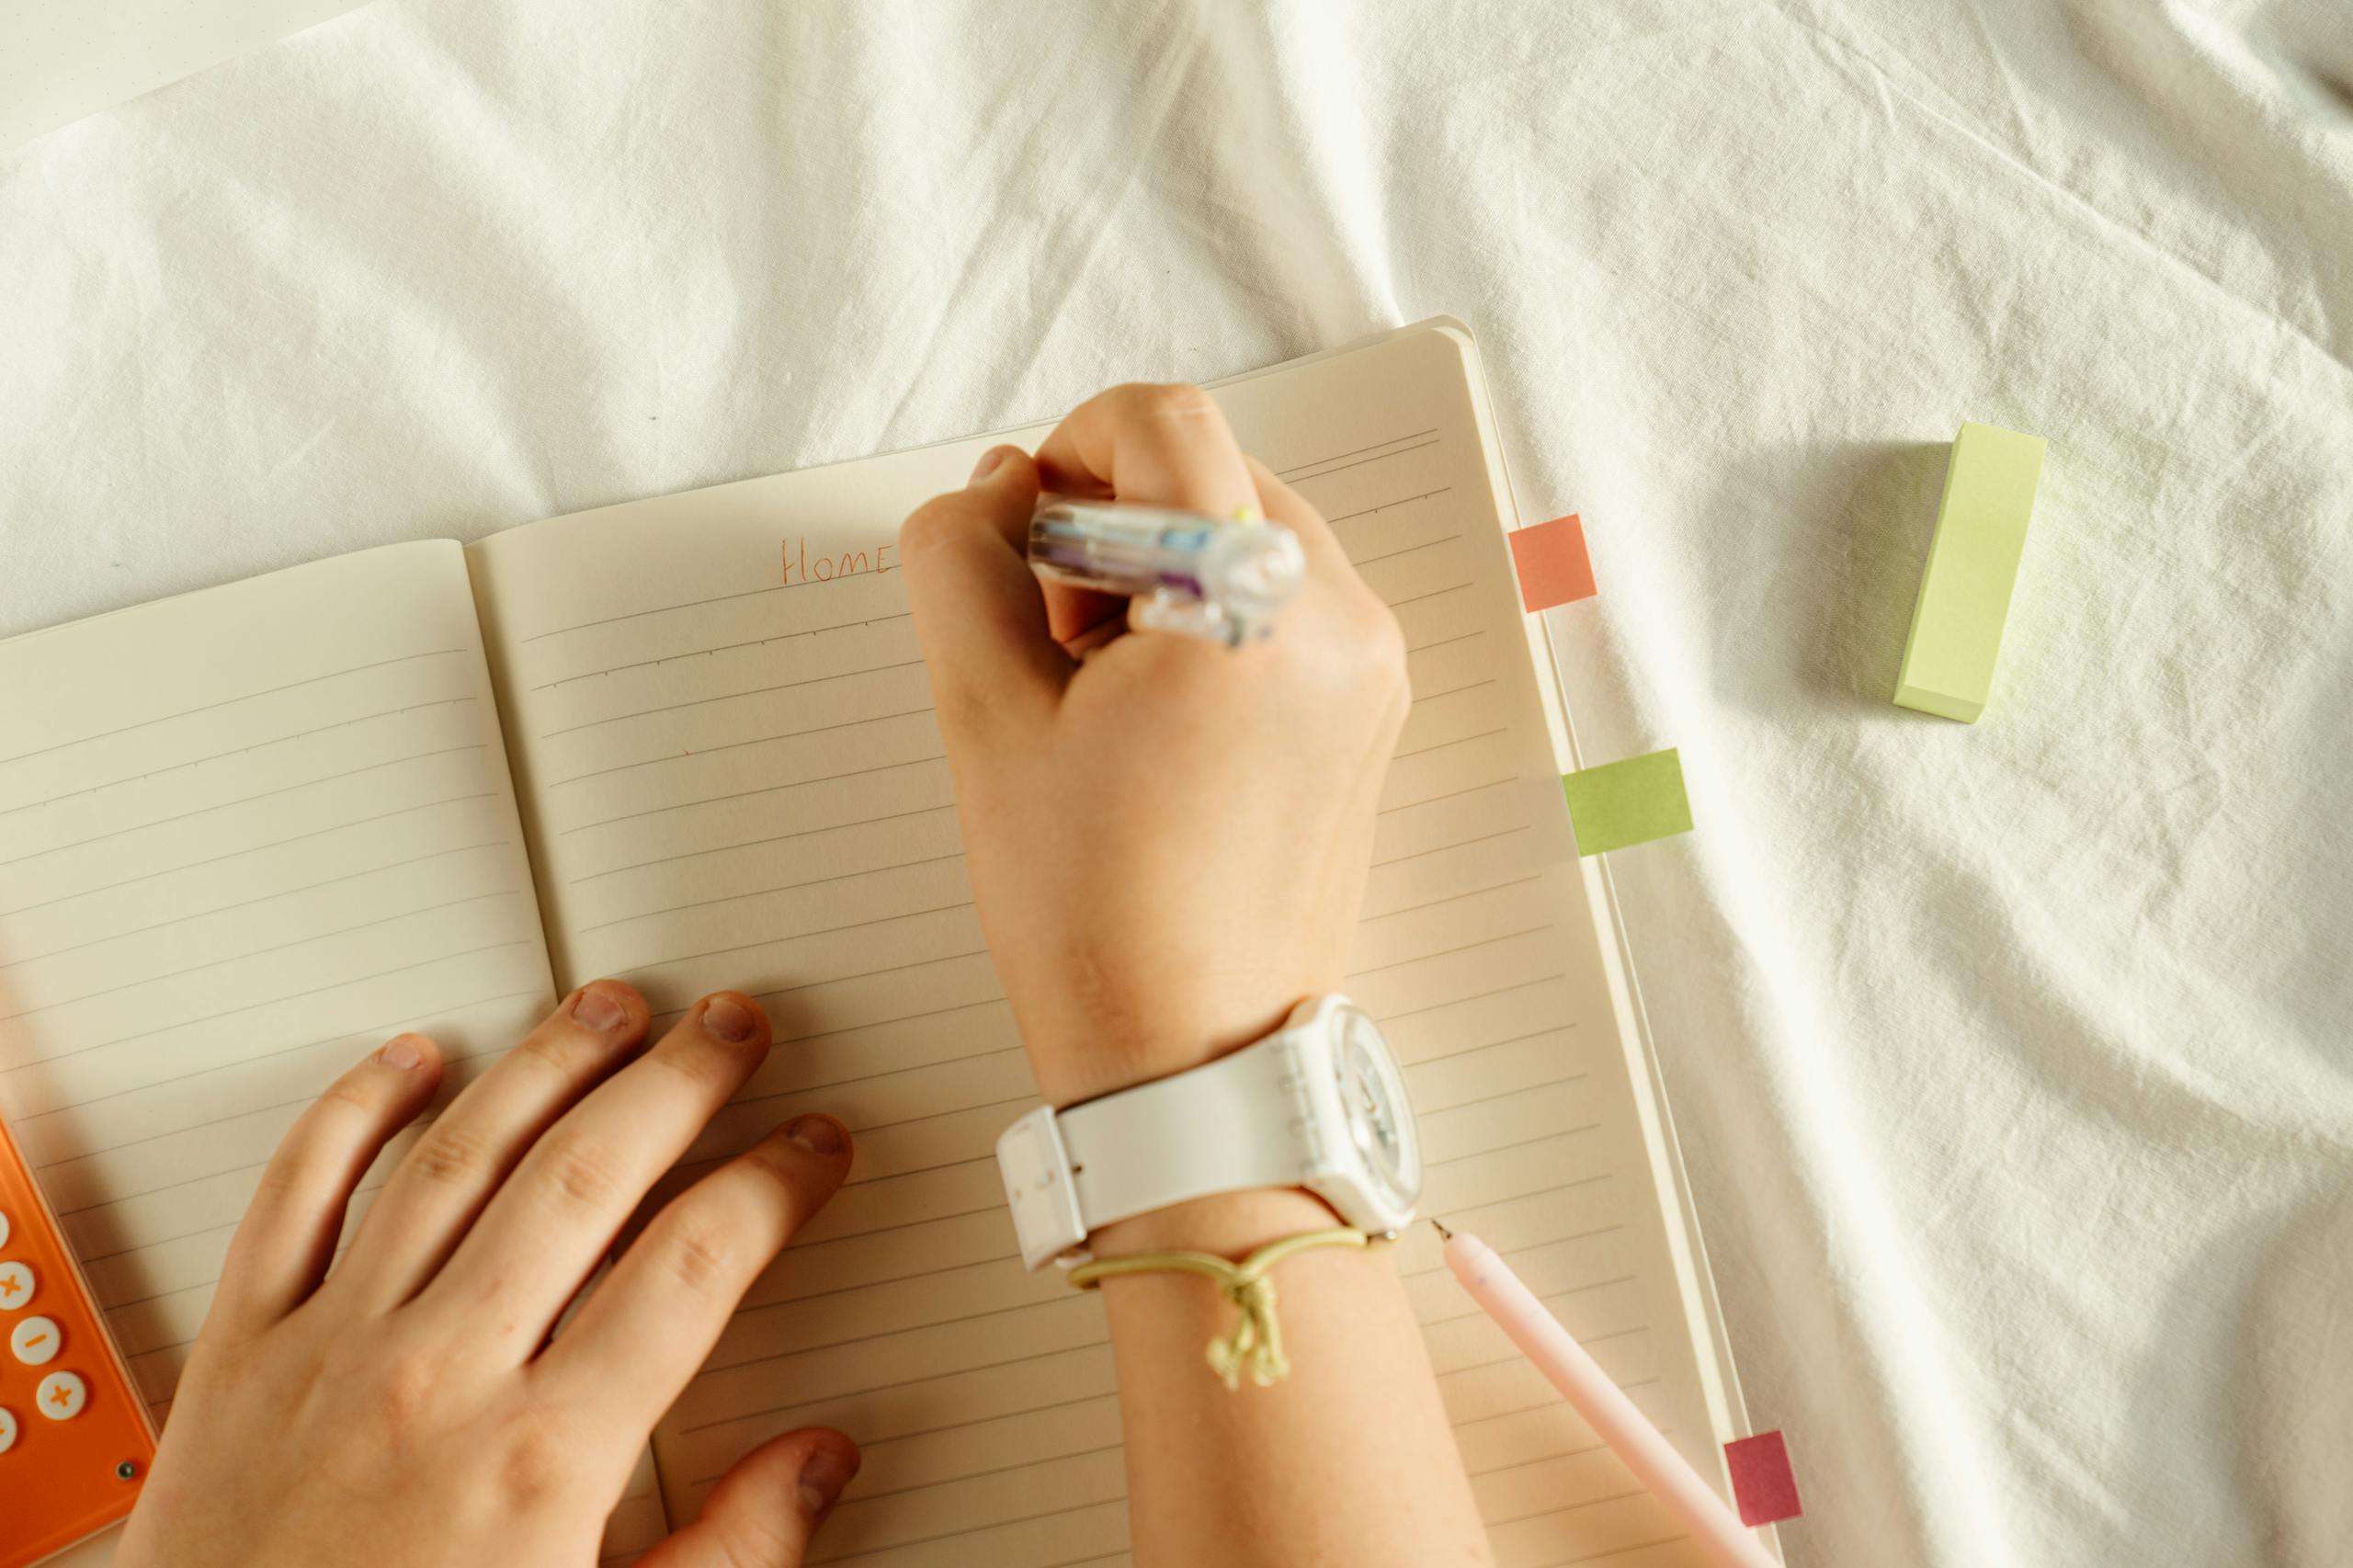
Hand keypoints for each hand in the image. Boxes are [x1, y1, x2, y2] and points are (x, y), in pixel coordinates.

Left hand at [116, 984, 857, 1567]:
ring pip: (458, 1158)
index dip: (772, 1185)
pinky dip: (352, 1110)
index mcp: (543, 1461)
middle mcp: (439, 1380)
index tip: (811, 1150)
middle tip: (733, 1029)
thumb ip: (732, 1557)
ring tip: (611, 1009)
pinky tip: (411, 1057)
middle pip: (586, 1177)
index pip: (693, 1265)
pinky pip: (297, 1194)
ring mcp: (333, 1350)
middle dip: (679, 1082)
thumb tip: (818, 1464)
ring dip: (547, 1064)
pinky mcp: (244, 1350)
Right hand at [898, 384, 1407, 1107]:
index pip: (1167, 425)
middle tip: (1048, 630)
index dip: (1072, 446)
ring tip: (1096, 684)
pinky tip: (1153, 713)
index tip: (1024, 523)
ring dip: (1160, 567)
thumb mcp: (984, 715)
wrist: (1192, 1057)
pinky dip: (1212, 617)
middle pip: (1214, 474)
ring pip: (1249, 535)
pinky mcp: (1371, 712)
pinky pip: (1286, 604)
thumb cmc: (1091, 909)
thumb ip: (963, 559)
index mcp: (1254, 606)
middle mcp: (1343, 618)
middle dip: (1112, 520)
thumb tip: (995, 491)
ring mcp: (1371, 668)